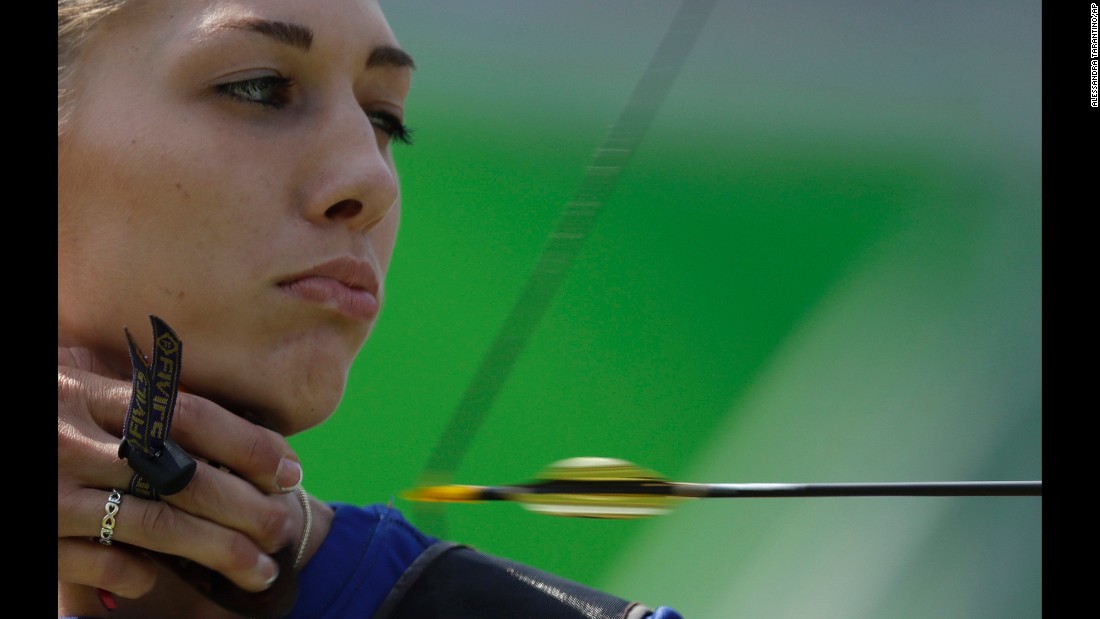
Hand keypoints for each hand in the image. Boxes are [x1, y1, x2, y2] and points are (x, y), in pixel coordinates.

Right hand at [58, 346, 304, 600]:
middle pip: (185, 476)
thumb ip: (135, 405)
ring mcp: (52, 489)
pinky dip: (133, 573)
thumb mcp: (78, 390)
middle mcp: (75, 437)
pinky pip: (99, 561)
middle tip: (285, 528)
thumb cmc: (40, 413)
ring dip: (217, 551)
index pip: (192, 416)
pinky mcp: (35, 533)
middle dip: (246, 508)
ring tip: (258, 570)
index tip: (292, 470)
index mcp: (95, 391)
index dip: (249, 443)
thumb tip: (223, 434)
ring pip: (156, 525)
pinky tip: (156, 580)